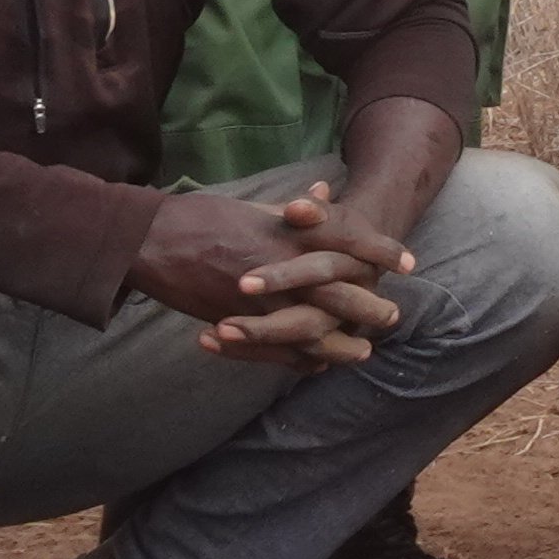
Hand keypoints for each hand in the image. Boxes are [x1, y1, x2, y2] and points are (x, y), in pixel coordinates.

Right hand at [127, 181, 413, 368]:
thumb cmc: (204, 217)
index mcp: (288, 232)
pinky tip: (319, 362)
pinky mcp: (238, 324)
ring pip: (314, 329)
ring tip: (364, 352)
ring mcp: (260, 300)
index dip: (381, 252)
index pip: (349, 241)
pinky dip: (302, 358)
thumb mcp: (256, 207)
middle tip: (394, 316)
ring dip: (342, 344)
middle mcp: (281, 266)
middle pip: (340, 292)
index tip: (407, 262)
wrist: (151, 240)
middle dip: (370, 306)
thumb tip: (323, 196)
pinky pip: (279, 351)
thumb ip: (294, 211)